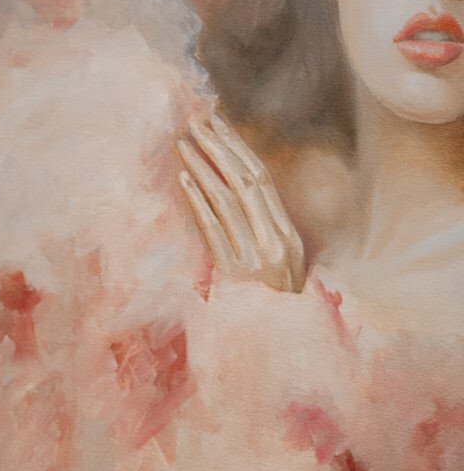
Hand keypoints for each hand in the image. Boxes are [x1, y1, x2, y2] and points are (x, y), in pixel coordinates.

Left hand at [176, 114, 305, 293]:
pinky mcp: (233, 274)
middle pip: (246, 182)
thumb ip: (261, 237)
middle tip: (196, 120)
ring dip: (204, 167)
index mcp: (287, 236)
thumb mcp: (277, 271)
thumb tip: (233, 201)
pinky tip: (183, 180)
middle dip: (221, 148)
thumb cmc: (271, 311)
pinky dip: (199, 202)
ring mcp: (255, 257)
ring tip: (183, 142)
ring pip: (227, 201)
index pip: (261, 180)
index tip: (217, 124)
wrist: (280, 349)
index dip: (238, 149)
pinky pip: (214, 231)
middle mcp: (275, 241)